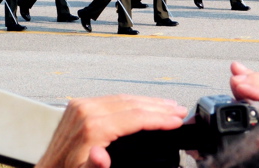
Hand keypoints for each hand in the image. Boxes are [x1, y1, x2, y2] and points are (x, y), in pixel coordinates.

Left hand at [35, 95, 186, 167]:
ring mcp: (82, 105)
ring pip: (123, 98)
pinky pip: (112, 99)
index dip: (159, 119)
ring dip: (147, 102)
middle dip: (158, 107)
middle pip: (131, 103)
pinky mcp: (79, 105)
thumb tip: (102, 156)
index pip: (134, 117)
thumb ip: (94, 166)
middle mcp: (86, 110)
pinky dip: (131, 102)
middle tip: (179, 110)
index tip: (177, 121)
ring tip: (167, 106)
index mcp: (91, 126)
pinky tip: (143, 105)